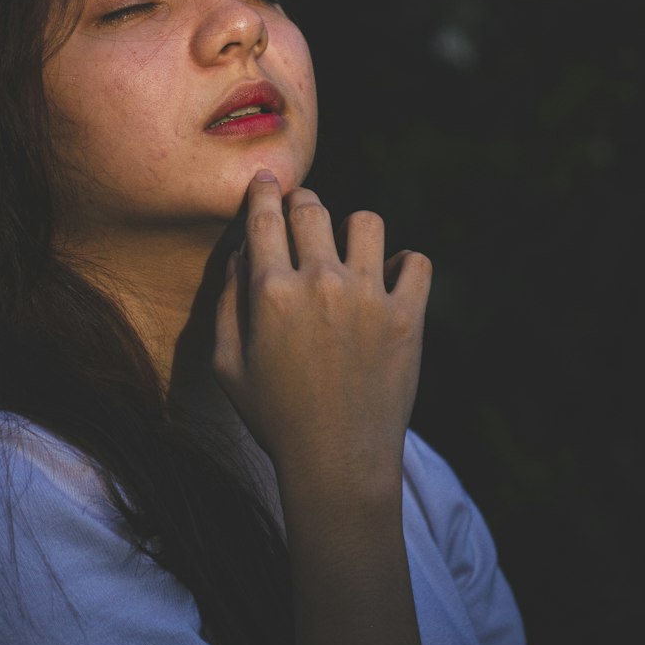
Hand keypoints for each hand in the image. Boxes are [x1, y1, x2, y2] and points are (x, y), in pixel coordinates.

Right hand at [212, 172, 431, 495]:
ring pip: (367, 221)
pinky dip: (404, 266)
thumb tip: (240, 255)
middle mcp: (320, 282)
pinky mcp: (406, 318)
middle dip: (303, 204)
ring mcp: (368, 297)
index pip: (264, 216)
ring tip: (349, 253)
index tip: (266, 180)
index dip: (263, 190)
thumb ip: (228, 303)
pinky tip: (389, 282)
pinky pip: (416, 261)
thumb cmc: (275, 418)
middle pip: (312, 207)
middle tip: (304, 218)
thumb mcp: (228, 365)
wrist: (337, 464)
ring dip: (354, 231)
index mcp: (271, 291)